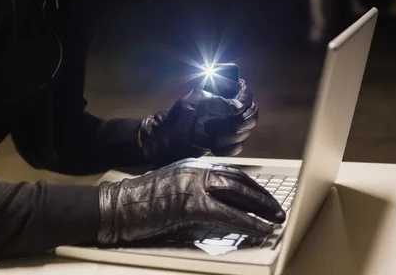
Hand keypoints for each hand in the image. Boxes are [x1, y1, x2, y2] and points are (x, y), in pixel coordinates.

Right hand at [97, 158, 284, 244]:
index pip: (231, 172)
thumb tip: (220, 206)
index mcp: (193, 165)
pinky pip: (227, 215)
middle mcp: (197, 170)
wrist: (118, 206)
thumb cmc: (141, 201)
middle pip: (239, 181)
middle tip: (277, 209)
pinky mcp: (190, 204)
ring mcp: (194, 184)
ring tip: (276, 219)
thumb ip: (196, 190)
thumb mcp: (173, 187)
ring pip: (238, 194)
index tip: (265, 196)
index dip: (252, 185)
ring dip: (261, 208)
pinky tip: (260, 230)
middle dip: (262, 196)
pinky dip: (247, 223)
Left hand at [139, 79, 257, 164]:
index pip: (247, 95)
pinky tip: (214, 148)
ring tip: (212, 139)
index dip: (245, 101)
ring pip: (246, 131)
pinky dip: (228, 148)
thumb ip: (217, 102)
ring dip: (231, 137)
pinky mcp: (226, 142)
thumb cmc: (178, 119)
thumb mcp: (195, 104)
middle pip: (251, 115)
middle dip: (238, 123)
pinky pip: (238, 146)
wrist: (166, 140)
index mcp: (222, 93)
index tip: (236, 108)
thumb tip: (236, 107)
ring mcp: (229, 126)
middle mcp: (229, 108)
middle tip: (221, 128)